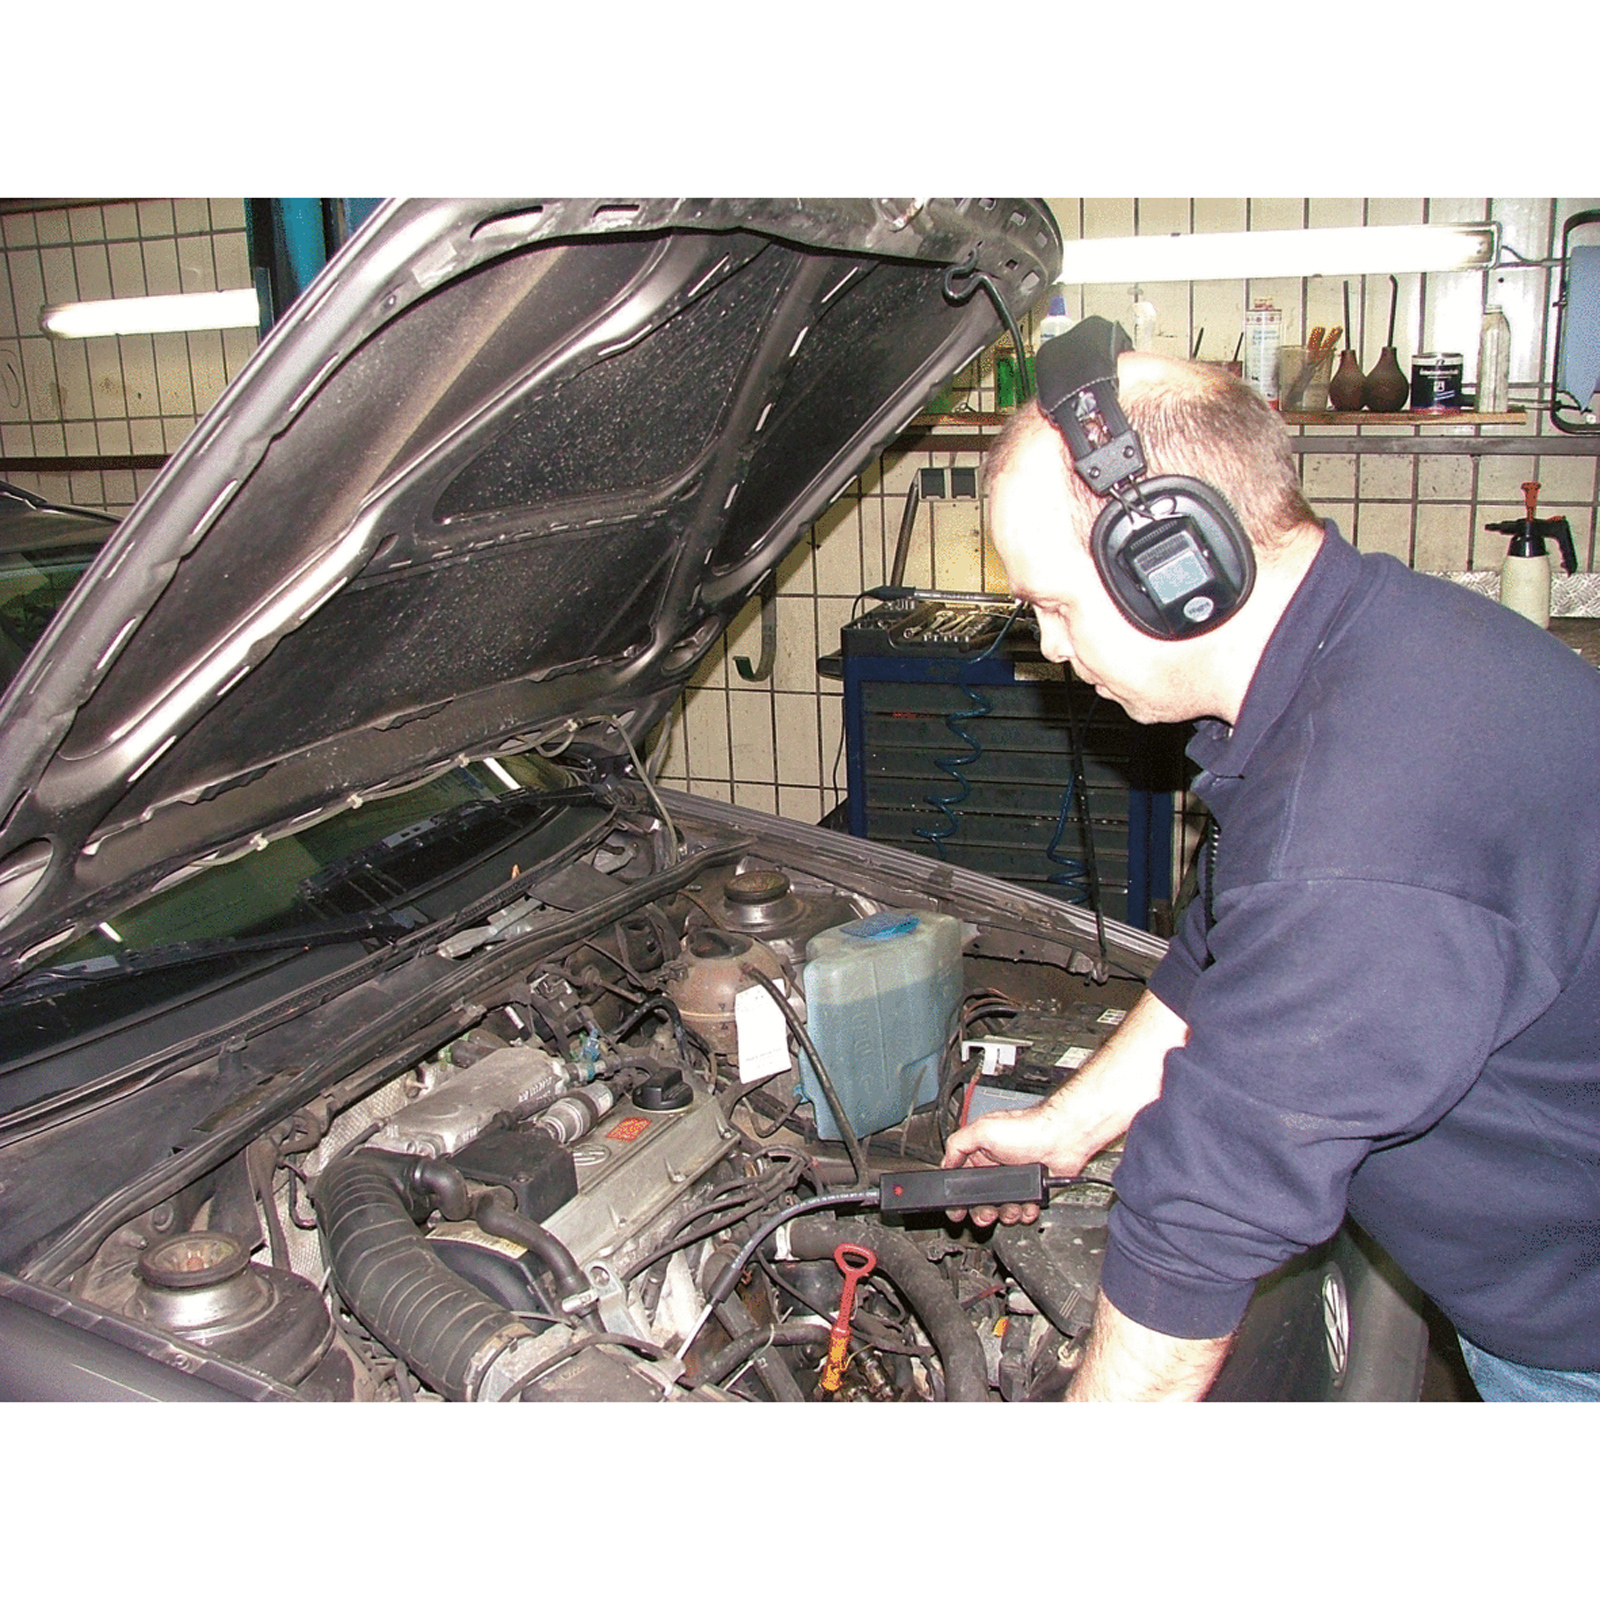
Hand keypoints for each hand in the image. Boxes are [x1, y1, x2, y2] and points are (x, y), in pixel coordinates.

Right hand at [941, 1098, 1088, 1226]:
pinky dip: (1024, 1212)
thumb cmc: (1028, 1128)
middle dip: (982, 1210)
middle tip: (985, 1214)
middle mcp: (997, 1166)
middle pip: (980, 1199)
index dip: (958, 1195)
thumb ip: (958, 1144)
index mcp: (981, 1152)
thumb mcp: (983, 1129)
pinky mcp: (1032, 1190)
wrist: (1062, 1139)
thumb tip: (945, 1162)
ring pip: (1002, 1208)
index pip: (962, 1178)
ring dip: (1005, 1212)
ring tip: (1012, 1208)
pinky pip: (1023, 1210)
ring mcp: (1015, 1180)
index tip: (956, 1209)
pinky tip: (1026, 1206)